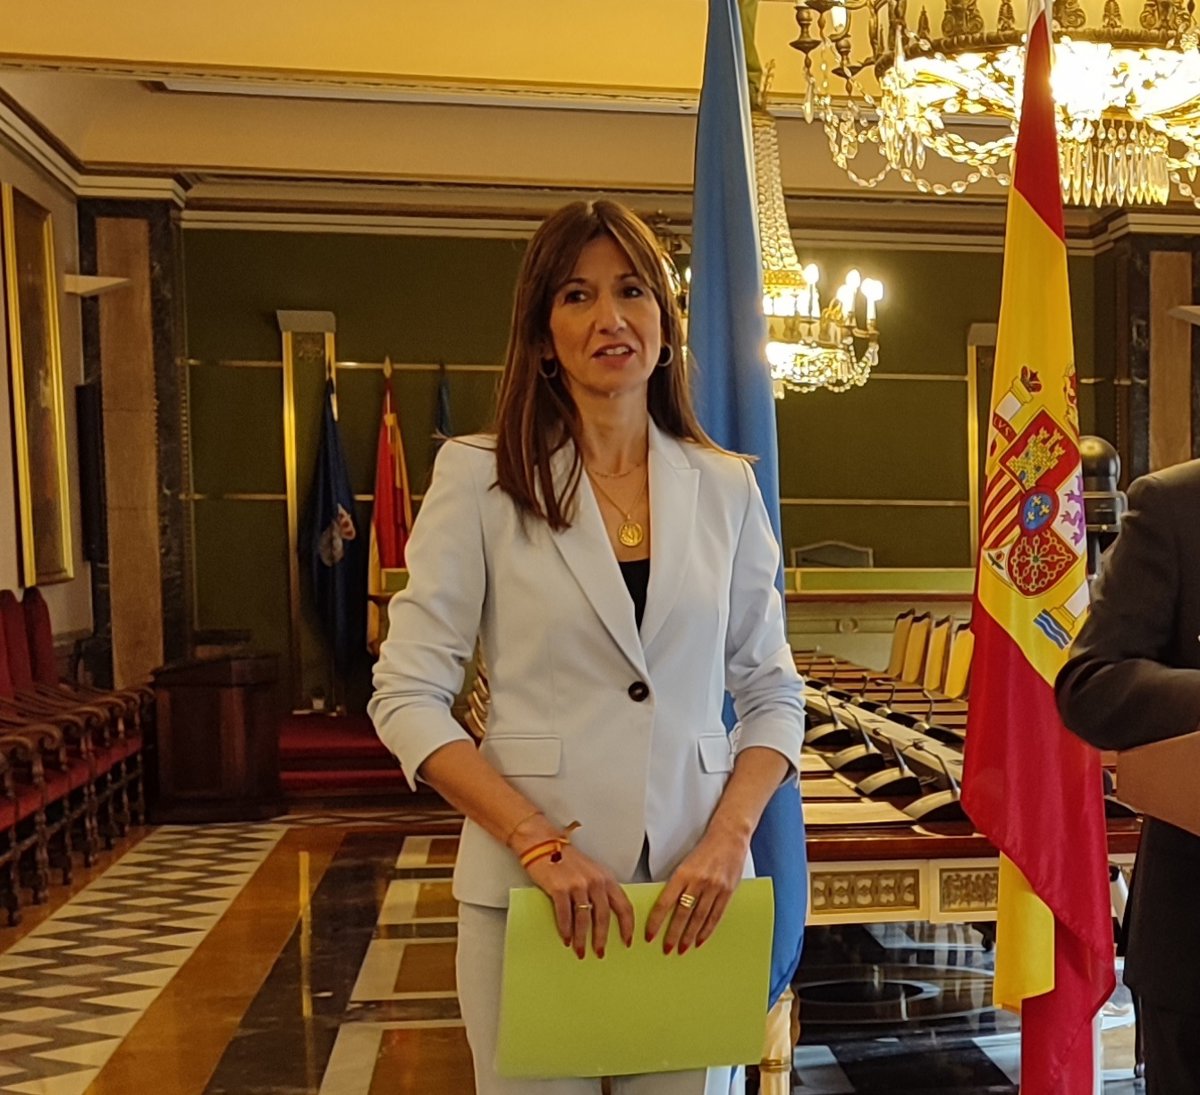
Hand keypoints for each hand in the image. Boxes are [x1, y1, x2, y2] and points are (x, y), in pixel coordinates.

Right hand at [523, 844, 634, 959]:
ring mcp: (577, 884)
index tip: (627, 941)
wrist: (542, 843)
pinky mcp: (559, 888)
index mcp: (606, 878)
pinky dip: (566, 930)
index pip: (624, 906)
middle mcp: (595, 881)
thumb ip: (601, 890)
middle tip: (600, 953)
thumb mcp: (592, 872)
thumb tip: (605, 919)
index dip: (627, 926)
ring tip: (580, 950)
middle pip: (603, 917)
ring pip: (584, 919)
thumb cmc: (567, 859)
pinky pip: (565, 915)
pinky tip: (566, 939)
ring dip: (582, 939)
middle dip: (602, 938)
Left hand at [644, 824, 748, 954]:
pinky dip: (707, 930)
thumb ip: (678, 883)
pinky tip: (700, 940)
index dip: (656, 920)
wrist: (729, 836)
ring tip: (682, 948)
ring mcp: (714, 887)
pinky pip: (716, 915)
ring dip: (689, 936)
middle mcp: (698, 881)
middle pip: (683, 914)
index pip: (665, 902)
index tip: (650, 934)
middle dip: (673, 934)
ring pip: (699, 918)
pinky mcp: (727, 891)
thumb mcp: (686, 863)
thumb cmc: (705, 849)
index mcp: (683, 873)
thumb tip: (666, 907)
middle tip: (666, 949)